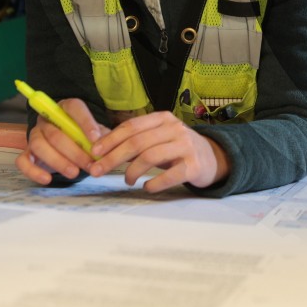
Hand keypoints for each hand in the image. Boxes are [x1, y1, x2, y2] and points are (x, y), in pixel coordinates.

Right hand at [14, 98, 107, 184]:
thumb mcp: (97, 135)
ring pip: (40, 145)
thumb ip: (103, 138)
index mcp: (66, 109)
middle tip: (90, 165)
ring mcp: (35, 135)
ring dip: (58, 161)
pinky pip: (23, 161)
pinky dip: (33, 171)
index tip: (96, 139)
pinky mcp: (27, 153)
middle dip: (75, 151)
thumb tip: (109, 146)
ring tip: (74, 173)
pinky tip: (47, 180)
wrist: (67, 148)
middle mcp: (47, 120)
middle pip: (56, 133)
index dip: (85, 122)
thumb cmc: (84, 138)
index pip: (74, 108)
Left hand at [90, 111, 229, 192]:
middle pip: (137, 141)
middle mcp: (175, 129)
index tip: (94, 152)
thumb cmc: (177, 149)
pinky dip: (153, 184)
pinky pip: (169, 176)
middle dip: (113, 157)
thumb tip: (101, 148)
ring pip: (150, 156)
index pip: (132, 126)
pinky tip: (146, 187)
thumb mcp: (158, 138)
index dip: (111, 139)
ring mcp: (186, 146)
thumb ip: (135, 140)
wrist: (212, 158)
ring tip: (126, 180)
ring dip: (132, 171)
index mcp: (163, 119)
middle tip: (98, 170)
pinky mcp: (194, 166)